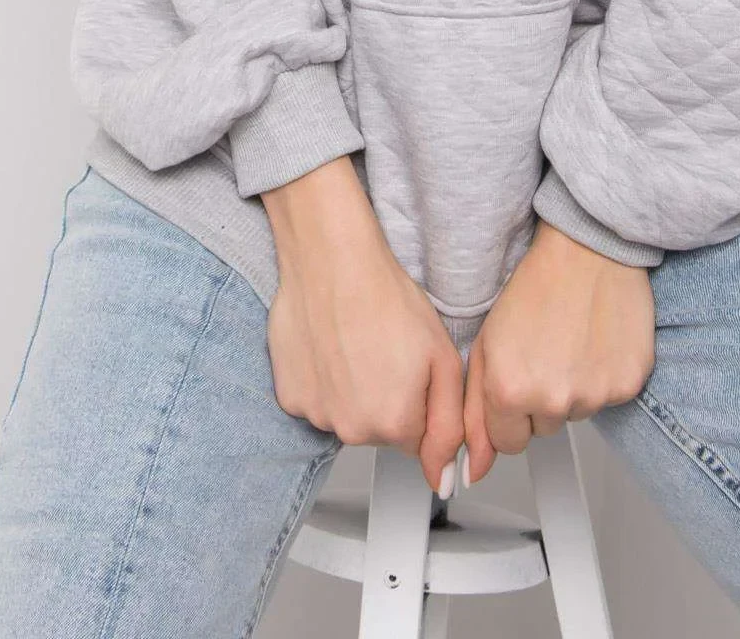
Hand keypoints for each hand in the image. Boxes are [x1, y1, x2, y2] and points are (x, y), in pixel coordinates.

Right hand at [261, 157, 465, 494]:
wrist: (332, 261)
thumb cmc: (386, 297)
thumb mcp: (442, 357)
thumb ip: (449, 425)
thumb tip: (444, 477)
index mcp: (395, 423)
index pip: (418, 440)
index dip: (419, 402)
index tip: (411, 370)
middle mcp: (352, 429)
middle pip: (380, 432)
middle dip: (387, 400)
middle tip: (384, 351)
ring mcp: (316, 414)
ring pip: (347, 417)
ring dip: (353, 391)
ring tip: (356, 344)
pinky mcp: (289, 396)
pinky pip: (316, 401)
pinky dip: (323, 381)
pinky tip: (330, 346)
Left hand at [460, 219, 655, 483]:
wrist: (586, 252)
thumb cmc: (535, 287)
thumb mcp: (486, 346)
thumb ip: (473, 413)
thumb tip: (473, 469)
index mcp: (509, 391)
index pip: (506, 444)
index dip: (508, 413)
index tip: (516, 381)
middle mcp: (553, 400)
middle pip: (542, 431)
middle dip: (539, 401)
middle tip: (543, 353)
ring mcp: (593, 394)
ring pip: (575, 415)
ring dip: (571, 389)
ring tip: (568, 342)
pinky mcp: (626, 384)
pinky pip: (607, 399)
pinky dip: (601, 377)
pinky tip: (593, 343)